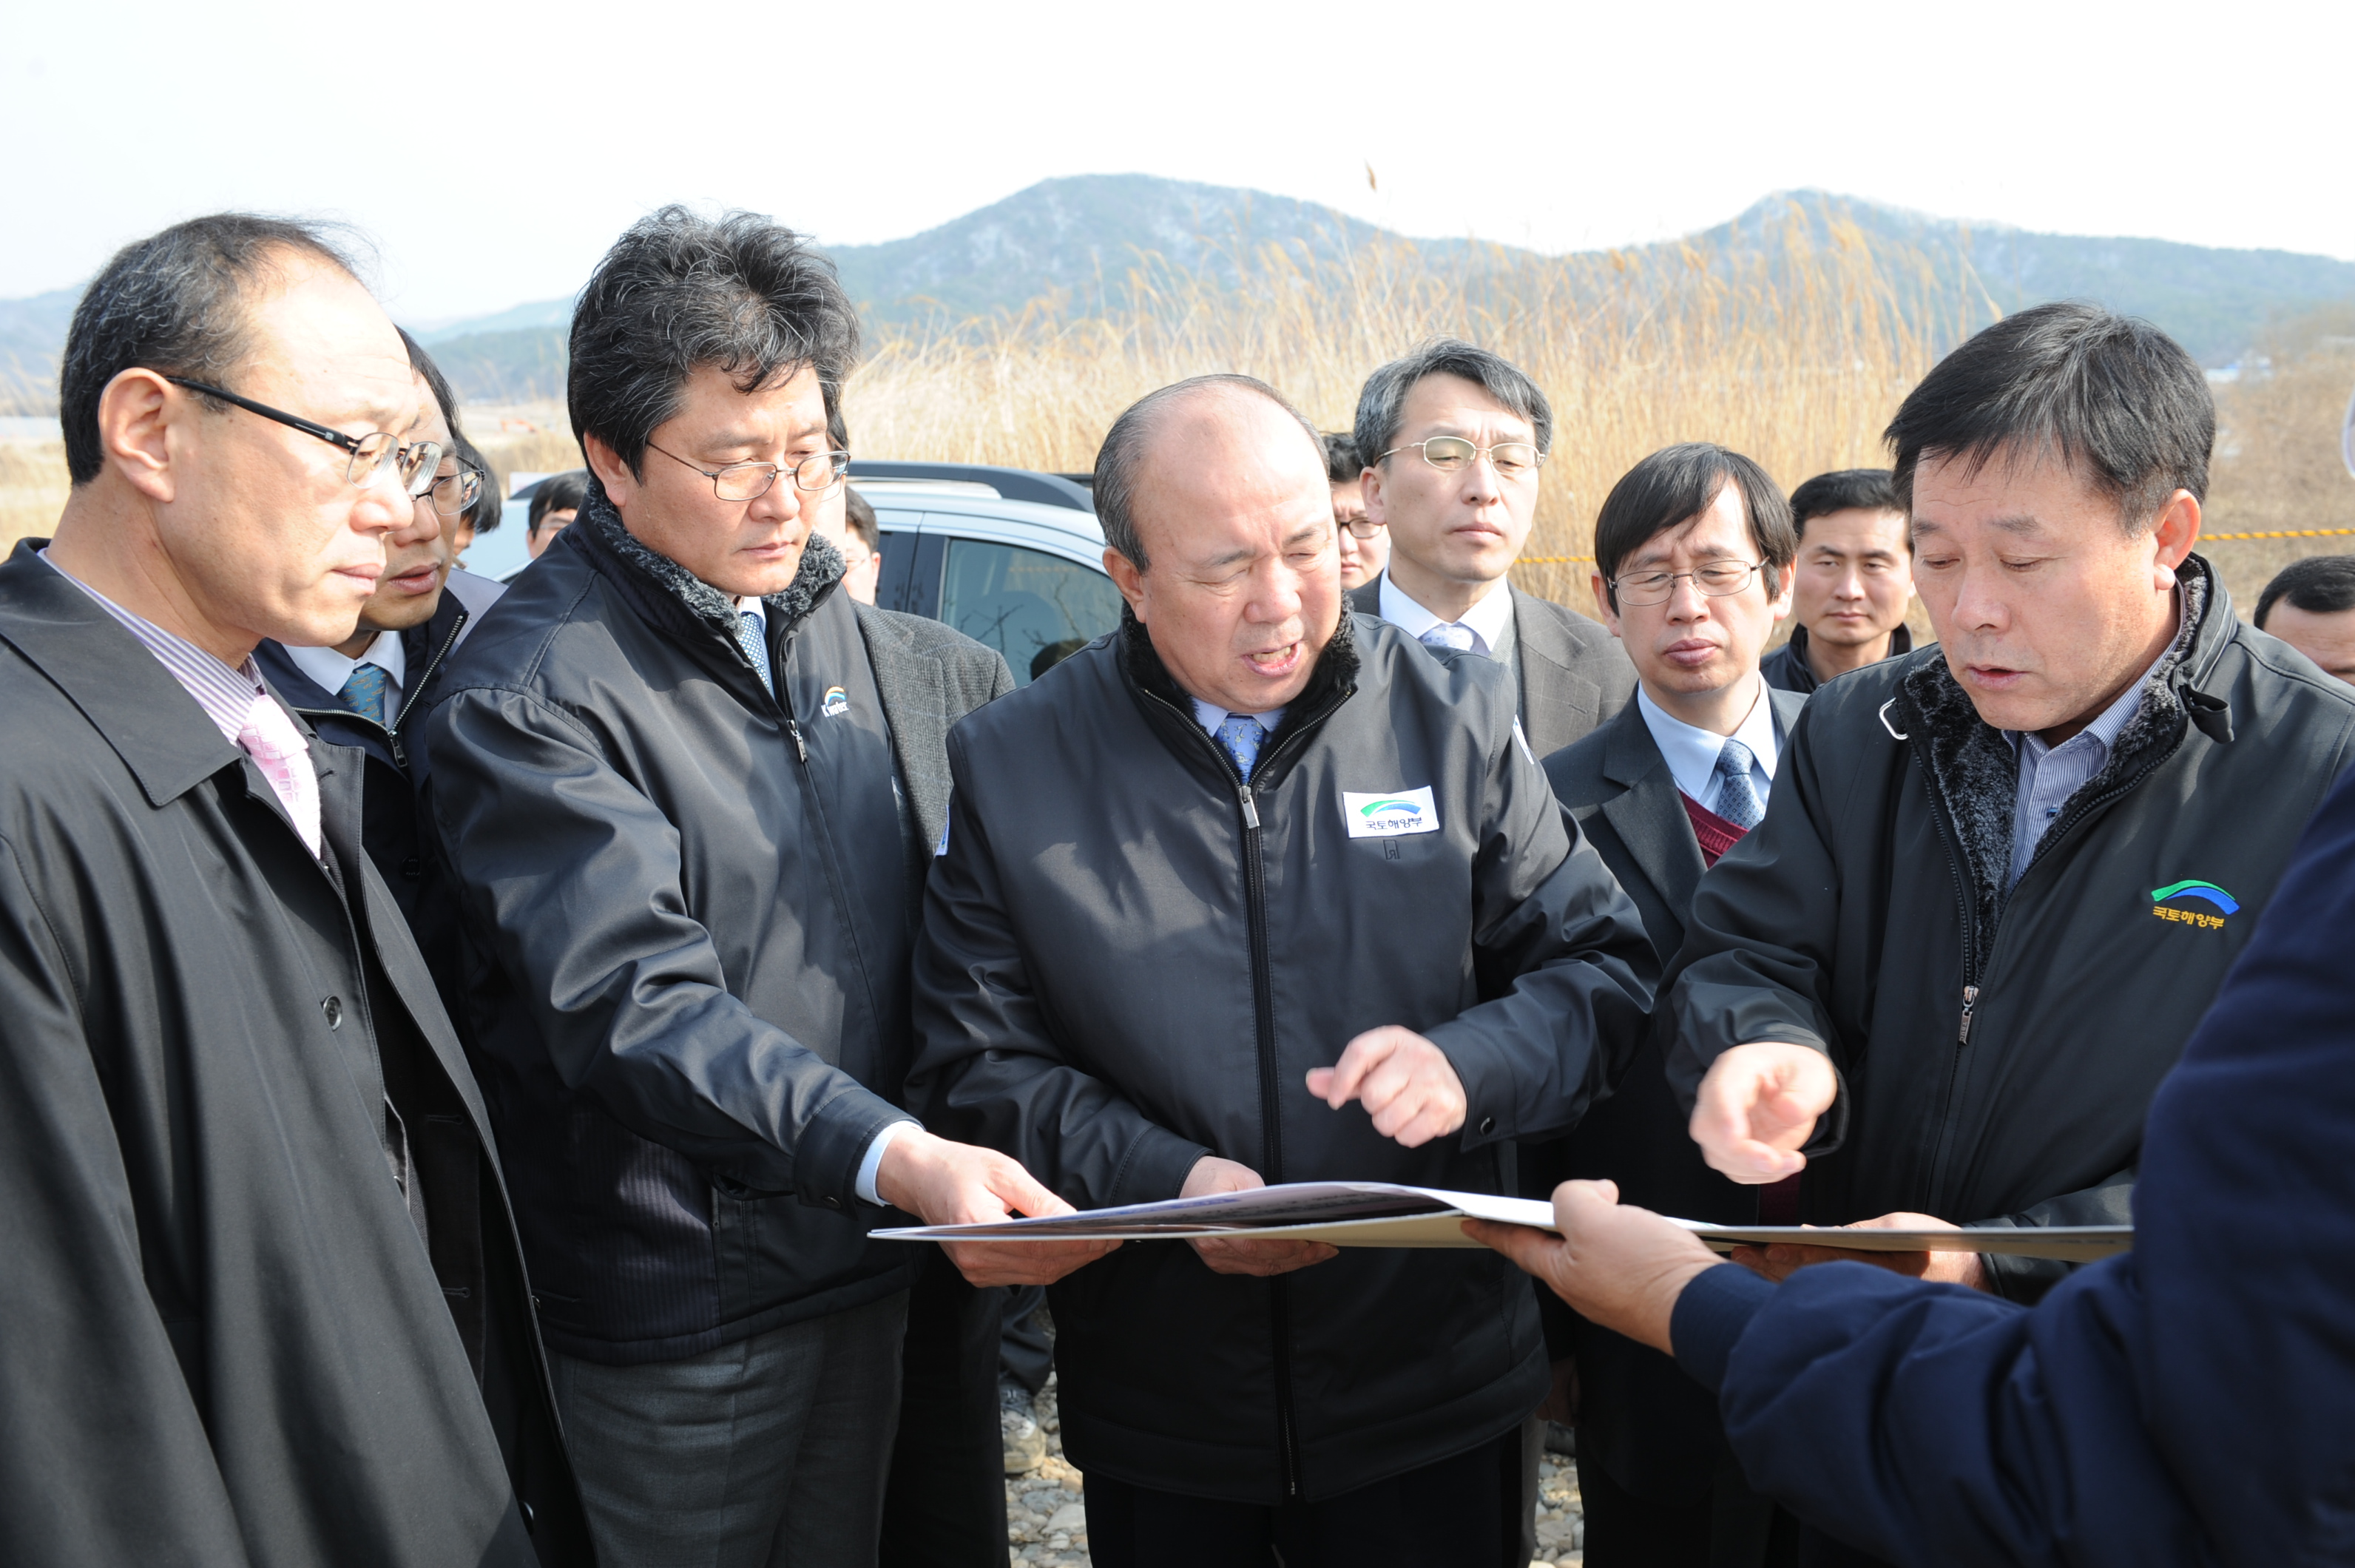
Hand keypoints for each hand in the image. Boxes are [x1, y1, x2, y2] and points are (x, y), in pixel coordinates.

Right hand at [873, 1128, 1118, 1287]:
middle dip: (1081, 1254)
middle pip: (1041, 1265)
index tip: (1108, 1236)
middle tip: (1112, 1240)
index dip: (1077, 1244)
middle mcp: (974, 1258)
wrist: (920, 1178)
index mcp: (976, 1228)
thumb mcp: (1003, 1172)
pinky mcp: (977, 1273)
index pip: (1038, 1247)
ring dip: (1069, 1262)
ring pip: (1036, 1274)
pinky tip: (1069, 1250)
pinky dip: (1049, 1264)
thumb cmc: (960, 1167)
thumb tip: (1074, 1220)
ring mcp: (974, 1270)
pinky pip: (1023, 1274)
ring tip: (1098, 1245)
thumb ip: (1039, 1201)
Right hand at [1180, 1155, 1338, 1277]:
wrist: (1185, 1185)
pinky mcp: (1224, 1262)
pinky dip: (1280, 1262)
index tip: (1311, 1241)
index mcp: (1214, 1228)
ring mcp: (1218, 1259)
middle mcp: (1215, 1250)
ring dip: (1294, 1262)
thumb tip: (1288, 1213)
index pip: (1255, 1245)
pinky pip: (1256, 1267)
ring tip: (1321, 1252)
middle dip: (1299, 1256)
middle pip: (1263, 1261)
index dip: (1285, 1246)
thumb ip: (1262, 1196)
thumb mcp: (1239, 1175)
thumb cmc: (1212, 1178)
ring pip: (1263, 1268)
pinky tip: (1300, 1254)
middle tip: (1327, 1248)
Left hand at [1306, 1027, 1466, 1147]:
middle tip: (1387, 1099)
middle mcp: (1416, 1056)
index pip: (1359, 1053)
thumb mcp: (1376, 1064)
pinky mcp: (1446, 1107)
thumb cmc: (1406, 1071)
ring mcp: (1434, 1081)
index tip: (1335, 1100)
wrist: (1456, 1076)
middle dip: (1372, 1106)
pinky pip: (1408, 1136)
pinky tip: (1417, 1119)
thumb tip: (1311, 1081)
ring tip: (1402, 1109)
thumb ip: (1344, 1074)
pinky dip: (1406, 1135)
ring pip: (1388, 1120)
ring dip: (1388, 1123)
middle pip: (1372, 1094)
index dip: (1341, 1080)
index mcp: (1394, 1039)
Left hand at [1464, 1180, 1721, 1356]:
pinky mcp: (1646, 1289)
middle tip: (1576, 1197)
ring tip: (1621, 1209)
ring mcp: (1616, 1291)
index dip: (1493, 1229)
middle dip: (1562, 1215)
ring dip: (1603, 1222)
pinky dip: (1631, 1234)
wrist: (1708, 1308)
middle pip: (1560, 1242)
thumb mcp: (1594, 1220)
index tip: (1471, 1223)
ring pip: (1596, 1246)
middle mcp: (1585, 1287)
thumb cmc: (1650, 1274)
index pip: (1517, 1244)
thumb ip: (1572, 1198)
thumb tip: (1589, 1193)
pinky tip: (1649, 1229)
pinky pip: (1627, 1254)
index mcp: (1562, 1273)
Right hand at [1689, 1042, 1837, 1183]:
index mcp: (1736, 1068)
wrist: (1797, 1085)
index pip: (1718, 1093)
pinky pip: (1735, 1169)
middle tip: (1775, 1161)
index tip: (1741, 1138)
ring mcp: (1720, 1123)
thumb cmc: (1798, 1073)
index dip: (1725, 1118)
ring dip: (1755, 1168)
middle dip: (1740, 1154)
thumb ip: (1803, 1094)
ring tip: (1793, 1161)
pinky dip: (1761, 1174)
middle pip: (1707, 1130)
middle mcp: (1718, 1096)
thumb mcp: (1813, 1075)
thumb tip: (1786, 1111)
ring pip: (1718, 1155)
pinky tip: (1784, 1163)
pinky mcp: (1730, 1147)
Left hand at [1730, 1212, 1985, 1288]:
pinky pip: (1824, 1285)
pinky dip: (1797, 1277)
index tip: (1765, 1247)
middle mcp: (1862, 1279)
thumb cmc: (1935, 1246)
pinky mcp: (1862, 1290)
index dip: (1791, 1252)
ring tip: (1746, 1260)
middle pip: (1808, 1272)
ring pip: (1811, 1280)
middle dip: (1772, 1264)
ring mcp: (1861, 1289)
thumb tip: (1820, 1235)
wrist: (1968, 1273)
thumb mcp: (1899, 1227)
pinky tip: (1774, 1269)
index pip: (1823, 1257)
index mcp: (1872, 1262)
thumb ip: (1859, 1231)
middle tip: (1739, 1255)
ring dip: (1777, 1272)